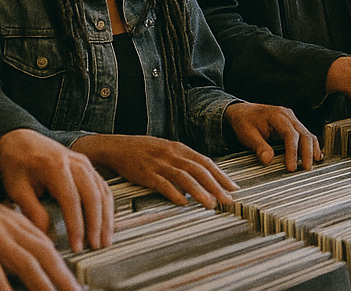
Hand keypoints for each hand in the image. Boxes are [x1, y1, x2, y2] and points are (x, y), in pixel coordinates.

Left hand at [0, 128, 112, 254]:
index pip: (72, 201)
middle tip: (97, 246)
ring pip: (102, 190)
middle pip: (93, 195)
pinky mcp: (86, 165)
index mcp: (56, 167)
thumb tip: (47, 237)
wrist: (19, 138)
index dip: (76, 226)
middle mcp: (75, 162)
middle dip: (97, 224)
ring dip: (106, 216)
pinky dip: (107, 204)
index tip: (77, 245)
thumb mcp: (17, 189)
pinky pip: (102, 185)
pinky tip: (106, 219)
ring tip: (105, 238)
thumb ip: (33, 212)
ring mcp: (83, 162)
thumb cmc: (16, 161)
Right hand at [0, 184, 79, 290]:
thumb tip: (28, 260)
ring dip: (41, 284)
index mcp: (17, 222)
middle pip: (43, 254)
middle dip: (61, 276)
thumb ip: (13, 238)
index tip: (72, 281)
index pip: (47, 245)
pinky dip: (3, 286)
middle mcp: (10, 228)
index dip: (62, 265)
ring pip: (24, 262)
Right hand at [71, 134, 237, 209]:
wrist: (117, 147)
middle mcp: (172, 154)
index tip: (233, 187)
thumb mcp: (166, 150)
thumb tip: (202, 175)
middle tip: (229, 199)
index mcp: (179, 148)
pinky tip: (183, 202)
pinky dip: (174, 193)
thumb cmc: (143, 150)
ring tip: (211, 204)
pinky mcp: (145, 173)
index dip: (221, 175)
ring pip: (184, 177)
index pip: (205, 162)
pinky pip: (162, 184)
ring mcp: (159, 163)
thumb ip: (183, 161)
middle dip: (216, 186)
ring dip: (199, 192)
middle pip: (199, 170)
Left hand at [225, 101, 320, 171]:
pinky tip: (314, 156)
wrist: (242, 111)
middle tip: (306, 169)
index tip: (291, 167)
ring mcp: (291, 119)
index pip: (290, 134)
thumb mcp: (247, 134)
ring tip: (311, 165)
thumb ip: (258, 147)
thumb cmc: (244, 121)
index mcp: (276, 115)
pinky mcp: (293, 125)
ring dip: (311, 150)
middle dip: (307, 152)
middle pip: (303, 133)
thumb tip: (268, 160)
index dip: (293, 152)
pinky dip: (310, 146)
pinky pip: (305, 135)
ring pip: (307, 134)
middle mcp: (287, 115)